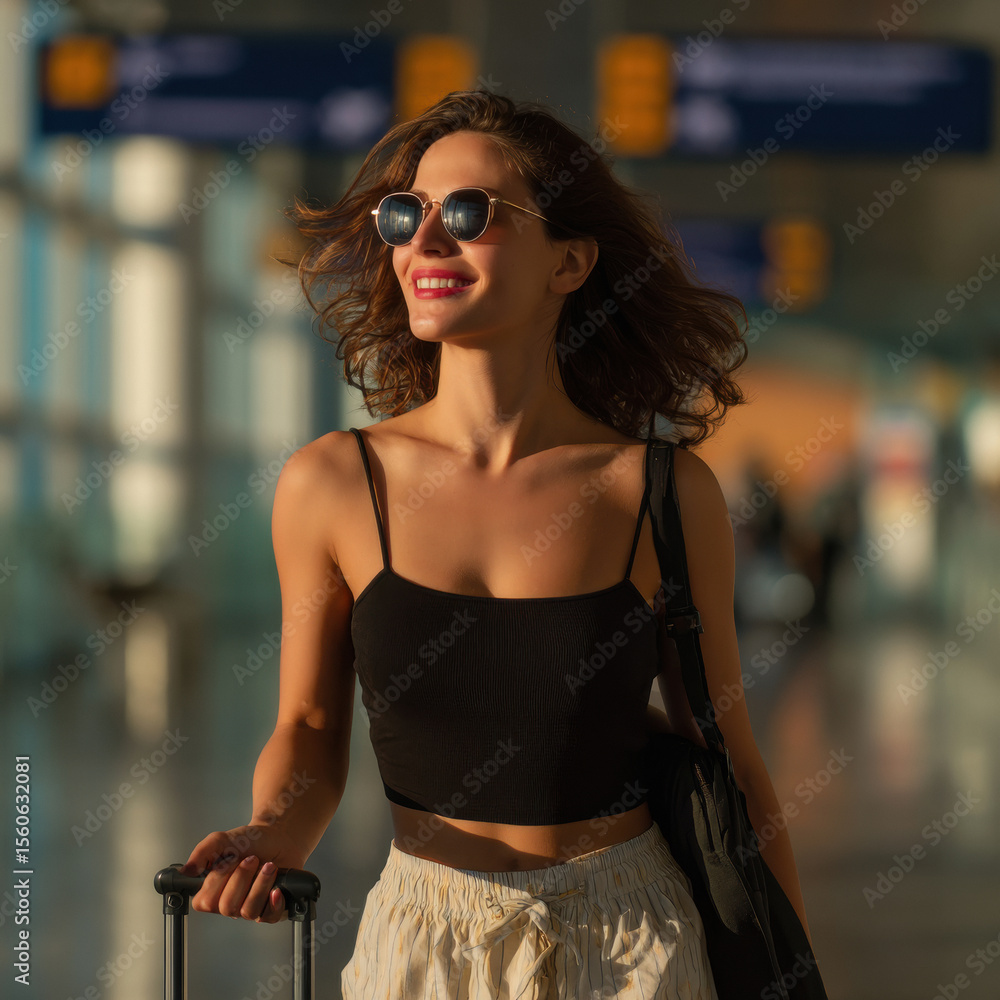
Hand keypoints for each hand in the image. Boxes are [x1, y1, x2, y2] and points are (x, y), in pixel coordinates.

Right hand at [180, 824, 305, 922]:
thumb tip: (187, 871)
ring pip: (248, 912)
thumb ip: (202, 852)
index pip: (205, 902)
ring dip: (260, 885)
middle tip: (252, 859)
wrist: (278, 836)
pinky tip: (276, 889)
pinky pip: (269, 918)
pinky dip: (274, 904)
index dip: (217, 881)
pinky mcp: (271, 908)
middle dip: (241, 878)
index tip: (229, 859)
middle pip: (227, 907)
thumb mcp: (221, 840)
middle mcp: (231, 902)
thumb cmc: (250, 841)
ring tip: (269, 866)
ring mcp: (250, 907)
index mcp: (214, 890)